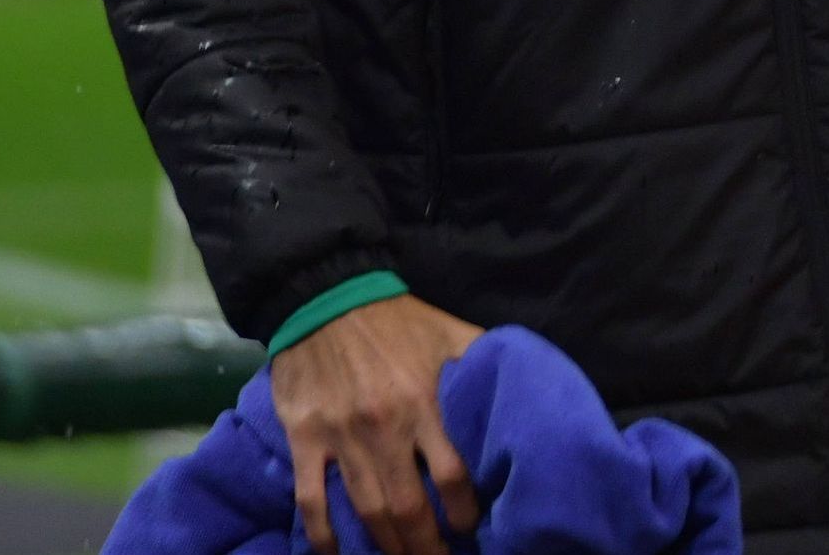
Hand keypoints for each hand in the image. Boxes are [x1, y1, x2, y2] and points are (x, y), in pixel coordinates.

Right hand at [271, 294, 484, 554]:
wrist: (325, 298)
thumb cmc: (396, 320)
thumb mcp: (450, 333)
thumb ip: (482, 363)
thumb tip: (523, 384)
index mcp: (425, 403)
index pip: (453, 475)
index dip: (464, 511)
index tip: (472, 529)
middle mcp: (384, 428)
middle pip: (409, 506)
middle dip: (427, 545)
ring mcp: (341, 437)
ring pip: (366, 510)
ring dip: (386, 547)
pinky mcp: (306, 439)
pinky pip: (312, 499)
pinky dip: (323, 534)